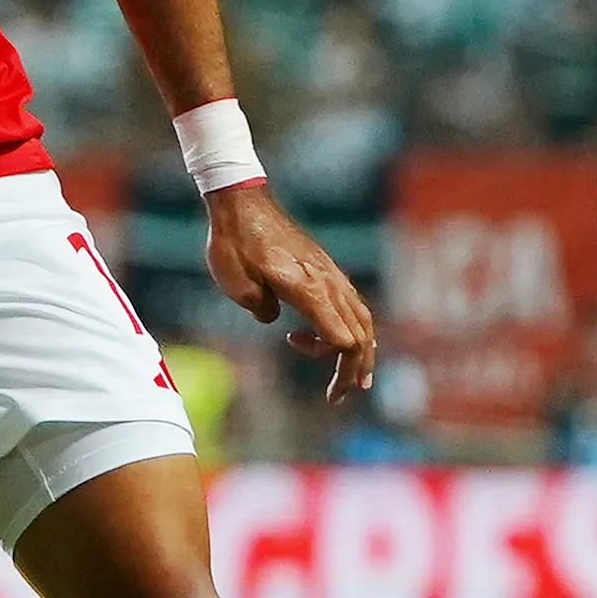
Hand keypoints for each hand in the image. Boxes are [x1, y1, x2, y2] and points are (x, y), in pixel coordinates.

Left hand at [202, 181, 377, 403]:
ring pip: (362, 318)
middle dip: (355, 369)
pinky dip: (355, 326)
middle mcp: (328, 282)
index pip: (343, 339)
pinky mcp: (325, 267)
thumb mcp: (235, 284)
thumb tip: (275, 319)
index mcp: (309, 290)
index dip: (337, 366)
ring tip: (358, 377)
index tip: (315, 377)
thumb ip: (260, 309)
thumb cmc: (233, 242)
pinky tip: (344, 337)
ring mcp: (330, 273)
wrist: (242, 202)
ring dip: (363, 349)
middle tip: (341, 395)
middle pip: (360, 334)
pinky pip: (352, 303)